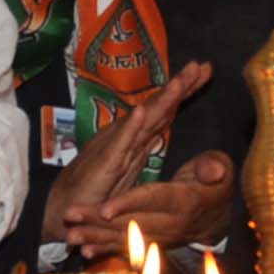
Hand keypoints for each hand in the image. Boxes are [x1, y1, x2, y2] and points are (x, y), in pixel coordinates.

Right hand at [40, 61, 211, 246]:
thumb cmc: (96, 189)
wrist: (67, 207)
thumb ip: (143, 150)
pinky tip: (141, 112)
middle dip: (180, 86)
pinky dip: (131, 127)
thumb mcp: (129, 169)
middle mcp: (127, 136)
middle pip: (158, 107)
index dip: (185, 90)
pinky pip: (120, 144)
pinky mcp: (105, 164)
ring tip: (179, 82)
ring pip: (144, 120)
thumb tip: (160, 133)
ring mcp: (116, 146)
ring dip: (161, 100)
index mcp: (136, 137)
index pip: (165, 109)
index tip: (206, 70)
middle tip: (199, 65)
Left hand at [64, 150, 232, 259]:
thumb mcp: (221, 167)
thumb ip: (214, 167)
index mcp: (185, 201)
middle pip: (131, 222)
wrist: (221, 212)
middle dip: (98, 221)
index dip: (129, 203)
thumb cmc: (216, 181)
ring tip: (71, 237)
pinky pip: (128, 248)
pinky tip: (85, 251)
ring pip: (125, 238)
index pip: (153, 200)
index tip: (105, 208)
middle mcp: (172, 224)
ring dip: (96, 237)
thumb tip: (213, 172)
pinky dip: (106, 249)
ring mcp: (162, 237)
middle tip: (70, 216)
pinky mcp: (154, 243)